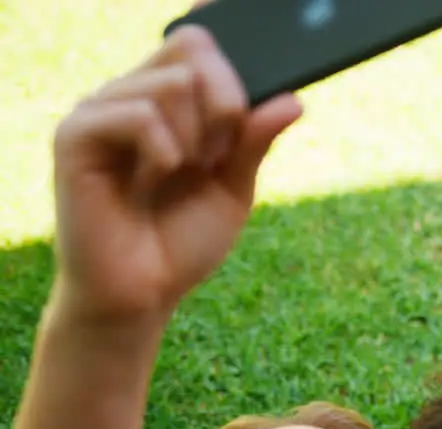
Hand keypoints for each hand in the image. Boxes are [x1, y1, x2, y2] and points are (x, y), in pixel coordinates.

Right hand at [49, 20, 300, 327]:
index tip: (238, 127)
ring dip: (198, 136)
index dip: (232, 71)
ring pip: (173, 82)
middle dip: (227, 105)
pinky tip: (152, 181)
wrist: (141, 296)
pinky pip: (139, 113)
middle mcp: (129, 96)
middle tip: (215, 159)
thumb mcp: (233, 188)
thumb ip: (255, 140)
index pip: (199, 44)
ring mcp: (99, 112)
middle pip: (193, 49)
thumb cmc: (180, 243)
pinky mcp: (75, 136)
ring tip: (181, 174)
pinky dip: (163, 151)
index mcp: (164, 102)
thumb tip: (291, 98)